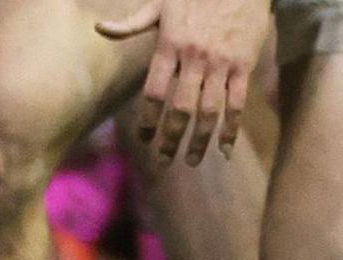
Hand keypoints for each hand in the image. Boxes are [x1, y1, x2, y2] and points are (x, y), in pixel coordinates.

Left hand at [97, 0, 270, 163]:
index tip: (143, 138)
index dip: (147, 119)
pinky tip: (225, 148)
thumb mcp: (160, 4)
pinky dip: (232, 128)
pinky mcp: (244, 65)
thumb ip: (131, 24)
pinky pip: (237, 102)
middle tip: (163, 160)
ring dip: (200, 140)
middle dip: (171, 138)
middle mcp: (195, 59)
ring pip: (209, 110)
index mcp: (170, 46)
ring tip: (191, 160)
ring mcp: (221, 64)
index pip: (154, 92)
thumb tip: (98, 29)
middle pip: (181, 108)